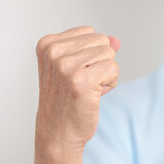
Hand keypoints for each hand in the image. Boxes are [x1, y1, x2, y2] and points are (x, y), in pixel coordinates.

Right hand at [33, 26, 120, 153]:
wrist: (58, 131)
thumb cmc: (66, 100)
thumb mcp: (75, 67)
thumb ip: (94, 48)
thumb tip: (115, 40)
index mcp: (47, 44)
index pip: (89, 32)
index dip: (90, 54)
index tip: (74, 73)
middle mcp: (54, 53)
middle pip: (101, 41)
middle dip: (100, 63)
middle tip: (82, 83)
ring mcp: (66, 66)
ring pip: (109, 54)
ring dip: (105, 74)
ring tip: (87, 90)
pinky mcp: (82, 80)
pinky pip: (113, 69)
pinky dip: (110, 84)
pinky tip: (94, 96)